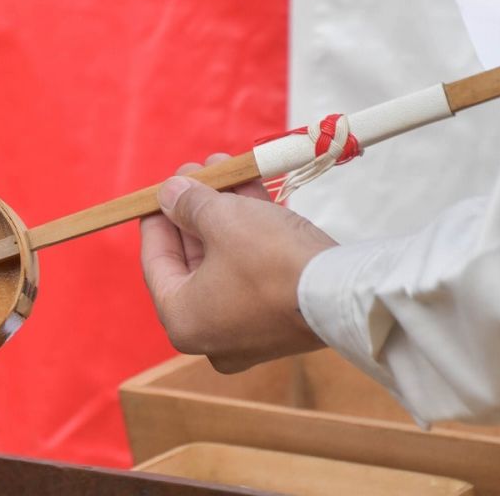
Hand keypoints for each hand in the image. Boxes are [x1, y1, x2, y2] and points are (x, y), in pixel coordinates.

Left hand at [139, 154, 336, 372]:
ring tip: (222, 166)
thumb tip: (168, 193)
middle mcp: (211, 333)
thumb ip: (188, 203)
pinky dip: (251, 229)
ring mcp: (248, 328)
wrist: (342, 292)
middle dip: (195, 207)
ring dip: (224, 210)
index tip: (159, 189)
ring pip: (226, 257)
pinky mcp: (281, 316)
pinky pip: (253, 267)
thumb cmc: (269, 259)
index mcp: (182, 320)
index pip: (156, 261)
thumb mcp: (221, 219)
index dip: (157, 217)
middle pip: (192, 257)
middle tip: (196, 171)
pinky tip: (249, 186)